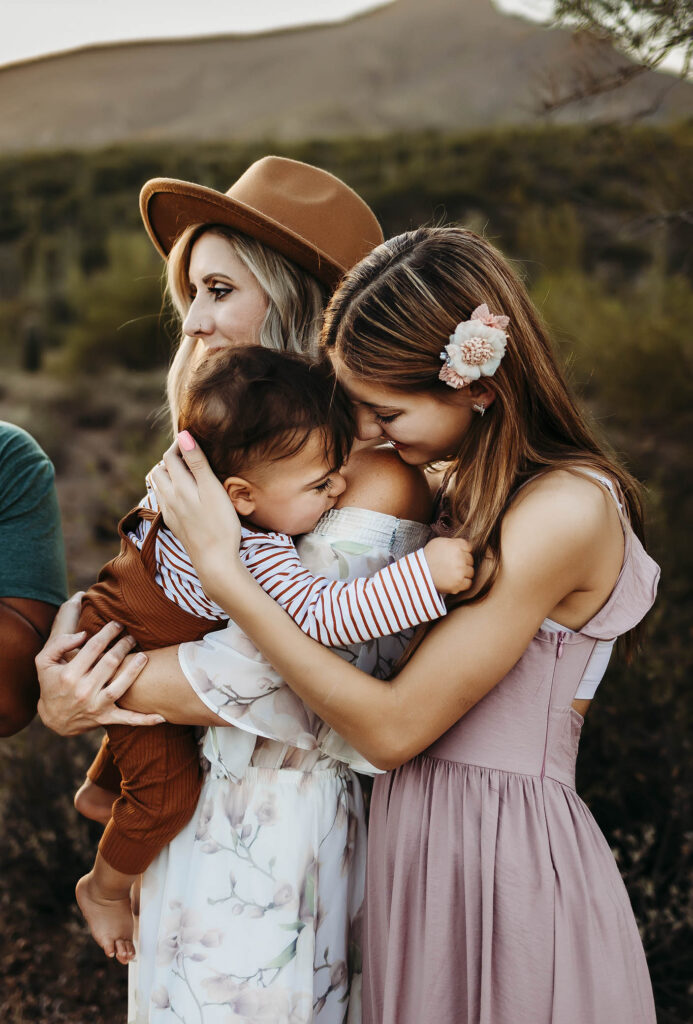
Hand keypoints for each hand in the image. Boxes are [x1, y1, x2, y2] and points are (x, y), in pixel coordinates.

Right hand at [35, 593, 163, 735]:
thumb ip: (59, 643)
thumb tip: (83, 634)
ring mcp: (95, 706)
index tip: (117, 624)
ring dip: (135, 669)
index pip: (93, 648)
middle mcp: (82, 691)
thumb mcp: (44, 661)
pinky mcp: (106, 718)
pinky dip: (145, 719)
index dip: (107, 633)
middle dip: (123, 646)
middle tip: (132, 636)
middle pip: (110, 663)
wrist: (54, 718)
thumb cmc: (51, 683)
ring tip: (144, 655)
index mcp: (69, 675)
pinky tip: (162, 716)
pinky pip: (128, 719)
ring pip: (121, 686)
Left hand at [150, 432, 243, 601]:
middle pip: (159, 470)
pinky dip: (168, 490)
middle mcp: (169, 498)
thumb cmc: (220, 525)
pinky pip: (163, 501)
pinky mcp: (175, 525)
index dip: (180, 444)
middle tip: (190, 454)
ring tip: (185, 471)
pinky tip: (182, 494)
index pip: (170, 457)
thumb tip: (185, 436)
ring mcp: (170, 513)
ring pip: (158, 486)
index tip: (193, 439)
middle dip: (171, 458)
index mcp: (178, 487)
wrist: (215, 562)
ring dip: (167, 474)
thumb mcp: (212, 490)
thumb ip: (197, 463)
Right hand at [423, 536, 473, 594]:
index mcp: (456, 546)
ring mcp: (460, 571)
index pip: (468, 548)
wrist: (418, 573)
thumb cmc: (428, 556)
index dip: (462, 551)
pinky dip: (463, 583)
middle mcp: (460, 558)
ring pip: (471, 572)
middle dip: (463, 562)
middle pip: (470, 560)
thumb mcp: (439, 542)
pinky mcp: (458, 583)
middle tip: (452, 565)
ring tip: (453, 573)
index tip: (455, 555)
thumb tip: (465, 546)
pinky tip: (454, 580)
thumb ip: (454, 542)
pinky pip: (468, 583)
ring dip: (464, 573)